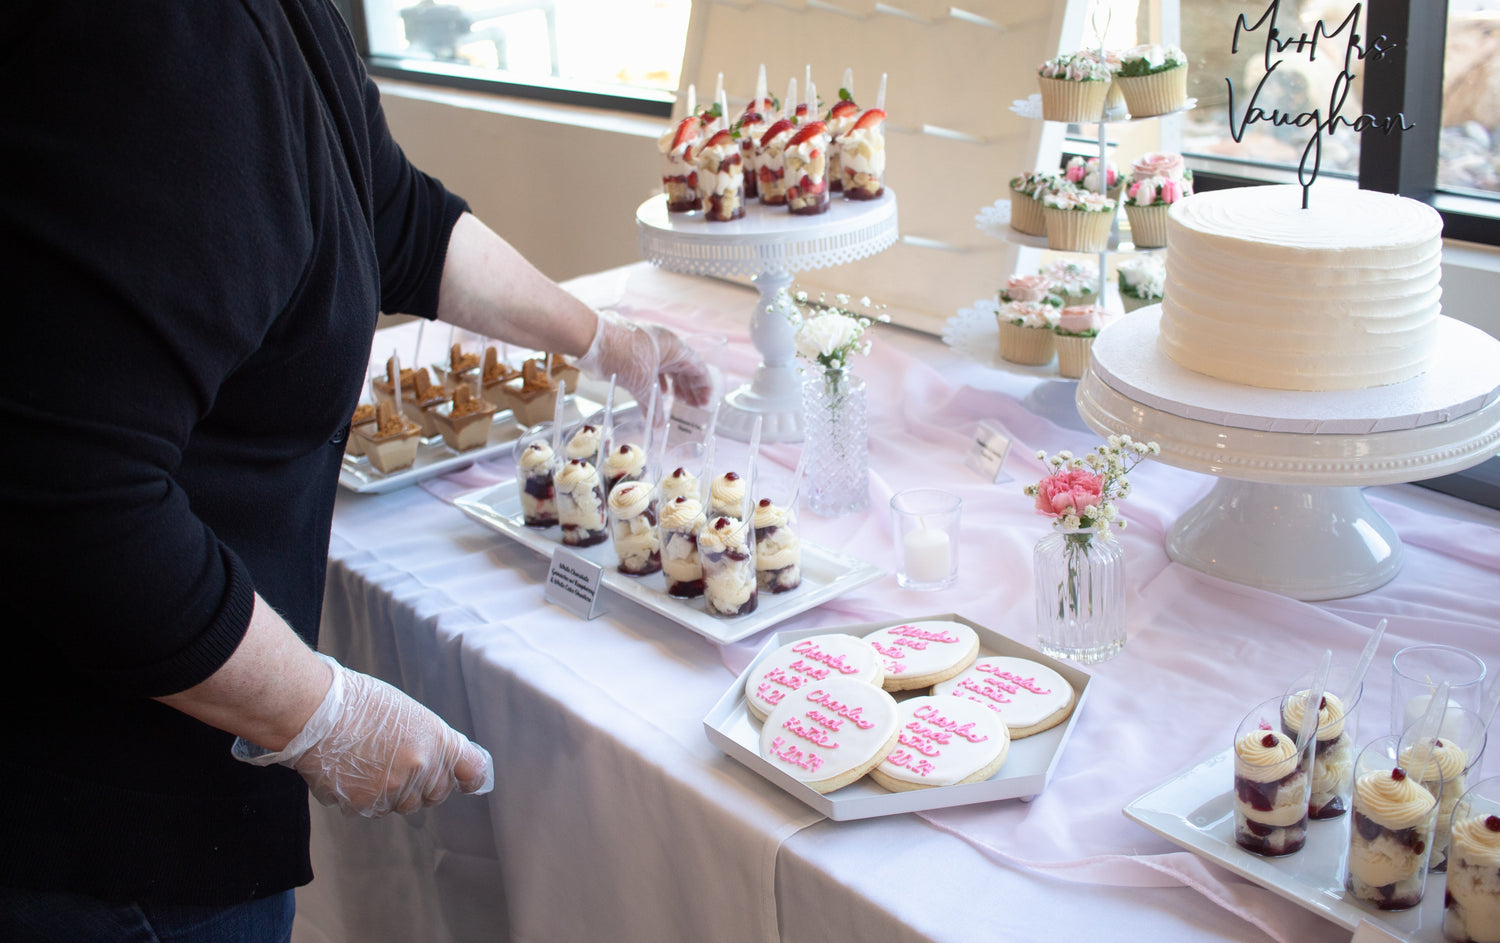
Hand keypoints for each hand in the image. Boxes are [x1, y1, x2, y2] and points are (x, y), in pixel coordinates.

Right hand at [234, 655, 493, 817]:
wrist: (314, 712)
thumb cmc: (357, 703)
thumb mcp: (408, 712)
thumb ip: (429, 739)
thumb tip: (442, 759)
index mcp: (437, 739)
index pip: (471, 770)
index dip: (467, 777)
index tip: (466, 781)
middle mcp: (422, 767)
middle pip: (436, 793)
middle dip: (422, 784)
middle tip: (396, 763)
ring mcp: (395, 789)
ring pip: (403, 805)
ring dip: (392, 793)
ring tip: (367, 764)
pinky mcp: (367, 804)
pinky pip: (373, 810)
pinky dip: (364, 798)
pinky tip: (350, 773)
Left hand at [577, 310, 712, 407]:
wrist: (592, 339)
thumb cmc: (622, 353)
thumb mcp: (641, 383)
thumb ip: (652, 405)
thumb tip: (657, 423)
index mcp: (673, 347)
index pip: (697, 366)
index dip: (704, 385)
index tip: (705, 402)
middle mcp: (664, 345)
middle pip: (683, 368)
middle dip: (689, 388)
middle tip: (693, 406)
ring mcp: (648, 348)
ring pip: (666, 369)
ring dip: (673, 387)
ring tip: (675, 402)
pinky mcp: (633, 353)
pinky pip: (651, 371)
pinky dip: (655, 385)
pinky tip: (654, 395)